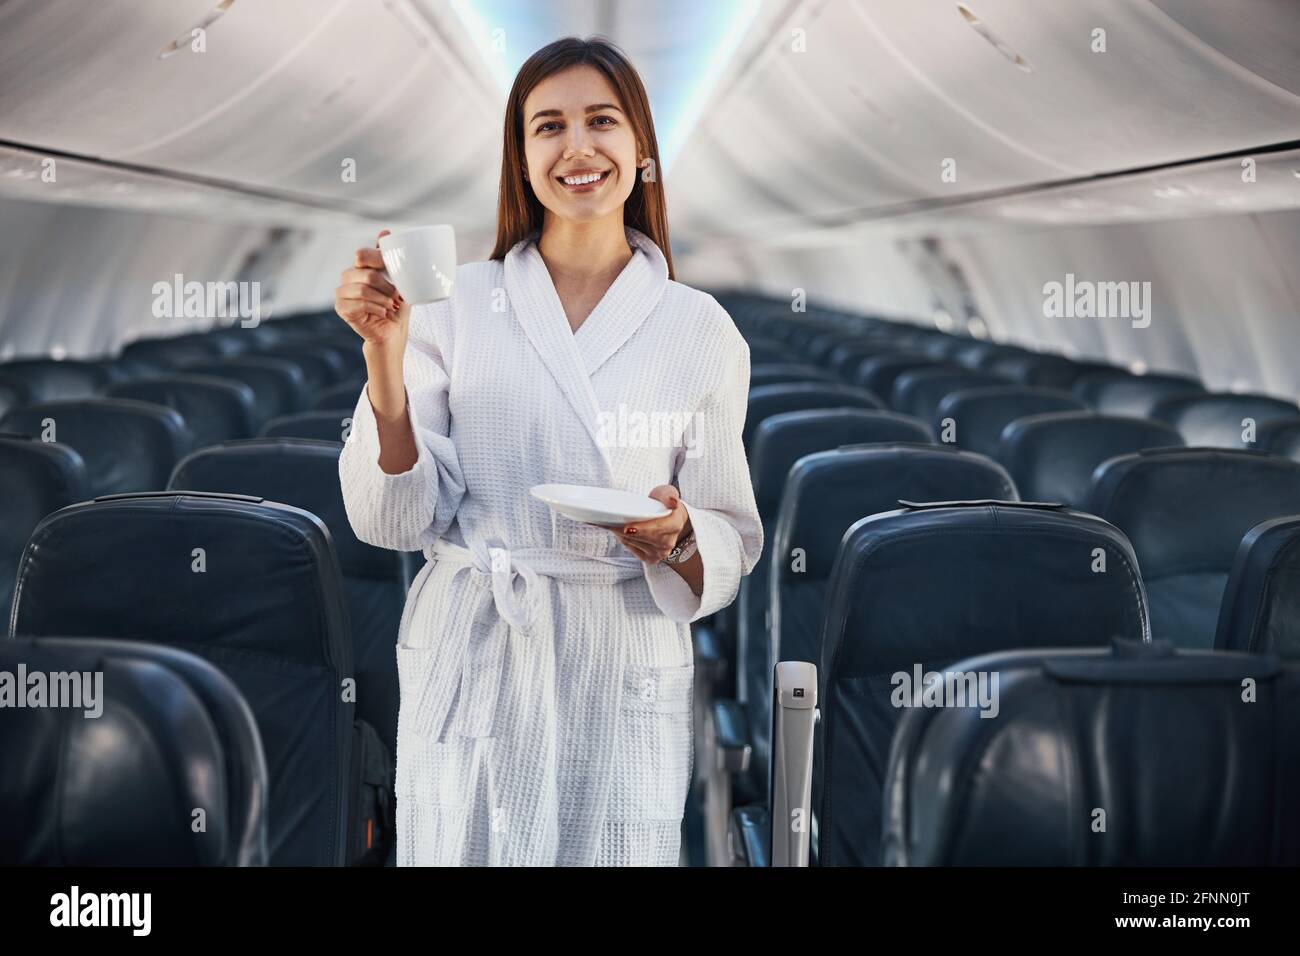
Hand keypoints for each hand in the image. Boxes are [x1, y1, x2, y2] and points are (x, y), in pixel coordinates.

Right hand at [334, 229, 410, 349]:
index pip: (362, 254)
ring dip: (382, 299)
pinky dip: (376, 308)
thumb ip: (390, 258)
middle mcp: (348, 277)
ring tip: (392, 306)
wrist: (393, 332)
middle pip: (366, 273)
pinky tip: (383, 312)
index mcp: (361, 267)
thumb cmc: (396, 305)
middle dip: (386, 286)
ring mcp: (342, 292)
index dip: (377, 259)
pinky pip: (358, 303)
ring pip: (362, 289)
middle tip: (398, 296)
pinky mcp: (341, 308)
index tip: (393, 271)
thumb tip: (385, 231)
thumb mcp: (399, 279)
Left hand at [600, 485, 690, 564]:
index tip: (627, 528)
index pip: (657, 529)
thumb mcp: (667, 494)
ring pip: (633, 543)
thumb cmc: (665, 505)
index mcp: (675, 525)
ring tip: (611, 525)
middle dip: (624, 531)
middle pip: (642, 538)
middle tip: (609, 524)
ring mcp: (660, 553)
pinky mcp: (650, 558)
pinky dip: (623, 539)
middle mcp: (668, 542)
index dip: (642, 529)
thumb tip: (671, 501)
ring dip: (621, 534)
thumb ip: (668, 495)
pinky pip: (631, 548)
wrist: (669, 519)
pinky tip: (619, 532)